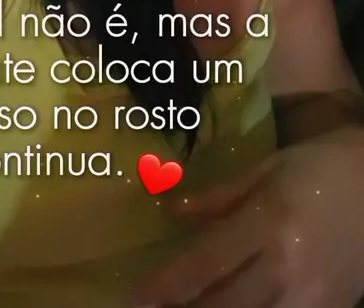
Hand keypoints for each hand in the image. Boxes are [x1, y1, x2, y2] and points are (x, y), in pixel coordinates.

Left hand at [130, 129, 363, 307]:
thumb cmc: (320, 165)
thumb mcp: (268, 169)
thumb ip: (220, 196)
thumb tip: (172, 209)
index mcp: (270, 220)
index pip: (207, 263)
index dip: (168, 285)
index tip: (137, 297)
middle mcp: (288, 264)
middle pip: (223, 306)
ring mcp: (312, 296)